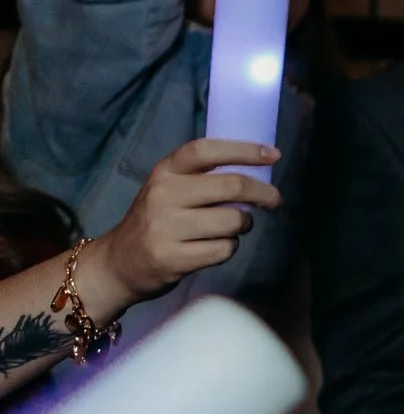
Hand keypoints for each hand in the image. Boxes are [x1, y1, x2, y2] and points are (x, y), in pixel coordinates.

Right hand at [80, 138, 282, 308]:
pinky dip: (229, 248)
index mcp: (164, 172)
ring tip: (231, 228)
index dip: (244, 150)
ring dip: (244, 225)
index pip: (206, 150)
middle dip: (265, 193)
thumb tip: (258, 167)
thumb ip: (203, 176)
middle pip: (232, 186)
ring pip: (234, 220)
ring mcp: (165, 228)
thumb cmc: (158, 220)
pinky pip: (224, 249)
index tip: (273, 155)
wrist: (119, 263)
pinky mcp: (172, 259)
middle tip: (274, 200)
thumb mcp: (169, 188)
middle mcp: (163, 195)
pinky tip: (213, 247)